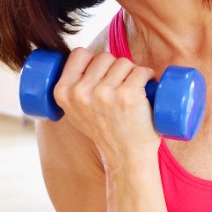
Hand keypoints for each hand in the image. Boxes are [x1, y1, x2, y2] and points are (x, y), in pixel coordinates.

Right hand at [52, 47, 160, 170]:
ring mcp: (104, 93)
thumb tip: (77, 61)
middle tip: (120, 88)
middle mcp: (81, 92)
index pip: (79, 54)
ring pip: (123, 62)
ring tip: (132, 91)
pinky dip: (148, 75)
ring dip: (132, 72)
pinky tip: (148, 86)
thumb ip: (71, 90)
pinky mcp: (128, 96)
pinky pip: (141, 71)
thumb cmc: (105, 132)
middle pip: (104, 57)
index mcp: (63, 92)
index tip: (103, 74)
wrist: (126, 158)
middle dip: (115, 67)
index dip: (93, 60)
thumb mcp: (76, 112)